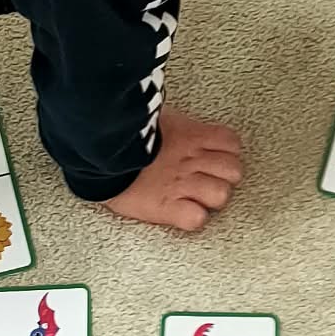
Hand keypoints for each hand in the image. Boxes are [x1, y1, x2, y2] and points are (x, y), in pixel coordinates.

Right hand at [101, 107, 242, 233]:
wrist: (100, 149)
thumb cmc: (123, 131)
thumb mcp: (154, 116)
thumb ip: (172, 121)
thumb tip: (168, 116)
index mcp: (190, 135)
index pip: (231, 142)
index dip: (226, 152)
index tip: (214, 157)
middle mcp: (191, 160)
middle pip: (234, 171)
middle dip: (224, 177)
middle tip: (206, 179)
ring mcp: (182, 185)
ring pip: (221, 195)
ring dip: (210, 198)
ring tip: (195, 196)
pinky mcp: (166, 208)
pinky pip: (197, 219)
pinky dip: (192, 217)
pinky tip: (181, 211)